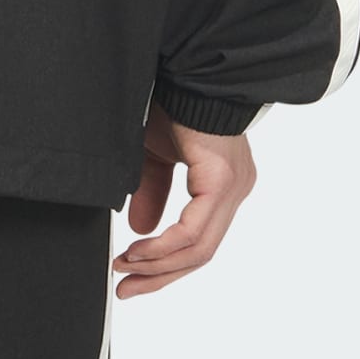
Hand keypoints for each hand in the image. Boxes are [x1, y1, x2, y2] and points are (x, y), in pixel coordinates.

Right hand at [111, 105, 256, 296]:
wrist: (185, 71)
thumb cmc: (173, 103)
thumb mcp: (154, 155)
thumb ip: (151, 192)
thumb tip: (140, 229)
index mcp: (221, 184)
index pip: (197, 240)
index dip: (163, 263)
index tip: (130, 274)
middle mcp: (233, 191)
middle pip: (199, 253)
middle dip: (158, 274)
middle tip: (126, 287)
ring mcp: (233, 189)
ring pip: (199, 248)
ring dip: (159, 264)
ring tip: (126, 269)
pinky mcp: (224, 183)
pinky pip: (195, 230)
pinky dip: (165, 245)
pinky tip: (139, 249)